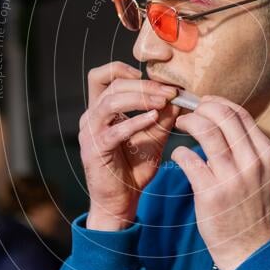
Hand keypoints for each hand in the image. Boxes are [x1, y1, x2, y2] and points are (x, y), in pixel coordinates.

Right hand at [79, 61, 180, 230]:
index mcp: (101, 110)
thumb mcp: (154, 137)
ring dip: (140, 99)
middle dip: (144, 86)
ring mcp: (90, 133)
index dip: (123, 69)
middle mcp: (92, 117)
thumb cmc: (134, 168)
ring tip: (163, 102)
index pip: (102, 77)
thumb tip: (179, 97)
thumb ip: (164, 117)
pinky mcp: (94, 150)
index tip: (152, 77)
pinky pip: (114, 130)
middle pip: (112, 85)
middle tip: (169, 92)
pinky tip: (153, 118)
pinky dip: (135, 121)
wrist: (123, 200)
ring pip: (110, 102)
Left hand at [171, 96, 269, 269]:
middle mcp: (251, 163)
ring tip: (180, 125)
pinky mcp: (210, 193)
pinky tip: (179, 155)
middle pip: (223, 116)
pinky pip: (188, 158)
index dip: (219, 103)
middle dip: (200, 108)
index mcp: (266, 155)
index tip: (205, 103)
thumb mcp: (263, 176)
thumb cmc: (253, 211)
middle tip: (188, 113)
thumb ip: (249, 150)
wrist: (251, 250)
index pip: (241, 114)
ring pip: (205, 131)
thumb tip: (226, 121)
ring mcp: (231, 177)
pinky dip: (179, 151)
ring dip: (188, 122)